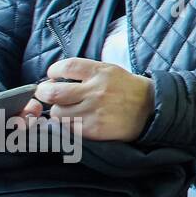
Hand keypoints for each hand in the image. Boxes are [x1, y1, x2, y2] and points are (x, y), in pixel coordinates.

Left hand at [34, 58, 154, 140]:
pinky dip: (67, 124)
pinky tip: (75, 120)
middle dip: (43, 93)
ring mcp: (94, 111)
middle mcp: (96, 91)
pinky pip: (68, 127)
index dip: (53, 71)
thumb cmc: (128, 89)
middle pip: (53, 92)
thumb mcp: (111, 71)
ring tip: (66, 109)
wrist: (152, 109)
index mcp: (101, 72)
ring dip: (58, 111)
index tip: (53, 76)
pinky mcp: (94, 129)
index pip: (66, 67)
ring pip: (57, 113)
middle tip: (46, 94)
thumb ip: (86, 72)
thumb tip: (57, 78)